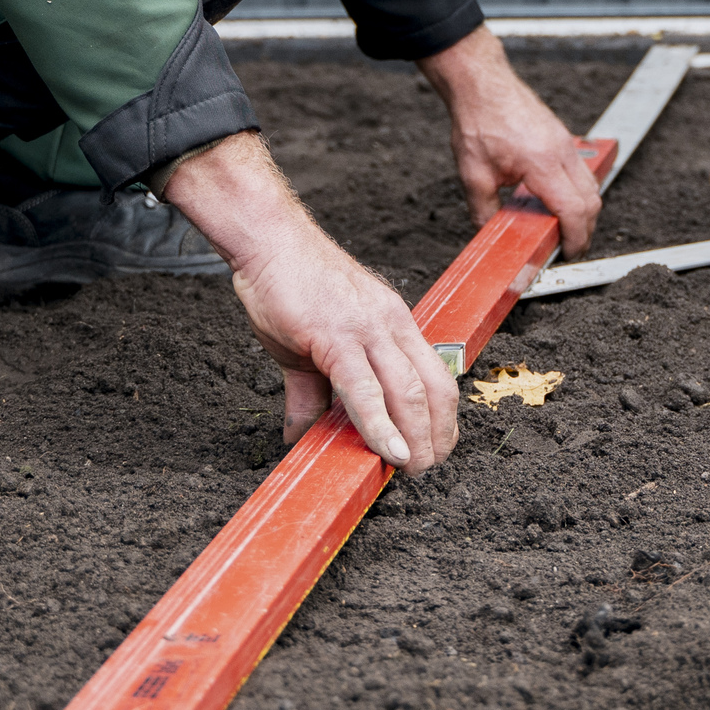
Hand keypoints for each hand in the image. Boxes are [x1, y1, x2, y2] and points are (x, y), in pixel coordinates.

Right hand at [159, 132, 457, 471]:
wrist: (268, 240)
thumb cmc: (291, 285)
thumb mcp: (311, 344)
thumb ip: (313, 393)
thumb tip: (302, 435)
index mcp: (393, 324)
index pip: (435, 376)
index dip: (441, 417)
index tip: (434, 447)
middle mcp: (391, 325)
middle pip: (434, 388)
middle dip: (437, 435)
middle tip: (427, 468)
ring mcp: (366, 329)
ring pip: (408, 391)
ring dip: (416, 437)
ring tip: (412, 468)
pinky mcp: (335, 335)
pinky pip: (364, 388)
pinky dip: (379, 424)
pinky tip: (386, 450)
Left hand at [415, 24, 602, 257]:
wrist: (482, 84)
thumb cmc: (478, 122)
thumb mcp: (473, 175)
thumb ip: (484, 210)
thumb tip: (490, 234)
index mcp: (542, 163)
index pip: (574, 210)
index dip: (576, 238)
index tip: (568, 253)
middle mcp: (562, 152)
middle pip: (592, 201)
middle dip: (585, 230)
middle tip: (566, 247)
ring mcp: (566, 143)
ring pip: (591, 185)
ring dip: (583, 211)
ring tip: (562, 227)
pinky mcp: (562, 138)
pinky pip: (581, 171)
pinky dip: (577, 192)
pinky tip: (556, 200)